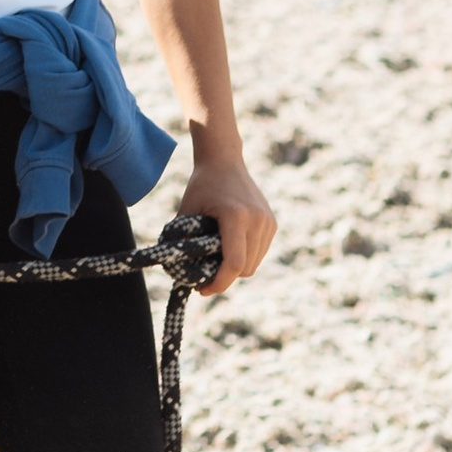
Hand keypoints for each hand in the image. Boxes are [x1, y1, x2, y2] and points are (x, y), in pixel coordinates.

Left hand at [184, 153, 276, 296]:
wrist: (224, 161)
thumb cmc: (201, 186)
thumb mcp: (187, 213)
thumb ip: (185, 243)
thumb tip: (179, 275)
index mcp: (237, 217)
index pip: (234, 263)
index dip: (219, 283)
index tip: (202, 290)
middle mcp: (258, 220)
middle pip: (245, 269)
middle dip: (224, 277)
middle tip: (203, 275)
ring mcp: (268, 222)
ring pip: (254, 264)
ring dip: (235, 269)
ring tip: (214, 260)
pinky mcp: (272, 223)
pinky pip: (259, 253)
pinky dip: (245, 257)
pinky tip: (228, 247)